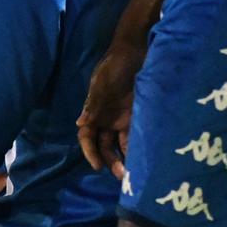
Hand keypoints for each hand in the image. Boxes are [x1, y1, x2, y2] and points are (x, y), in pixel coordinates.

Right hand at [77, 33, 145, 176]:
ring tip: (134, 174)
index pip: (87, 137)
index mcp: (95, 112)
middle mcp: (108, 119)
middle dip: (111, 162)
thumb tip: (80, 122)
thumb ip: (94, 103)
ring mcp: (124, 119)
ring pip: (122, 146)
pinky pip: (138, 137)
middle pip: (105, 147)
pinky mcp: (140, 116)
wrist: (138, 50)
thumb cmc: (116, 64)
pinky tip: (147, 160)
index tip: (97, 166)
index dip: (89, 152)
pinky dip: (140, 149)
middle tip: (122, 176)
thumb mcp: (103, 82)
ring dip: (126, 160)